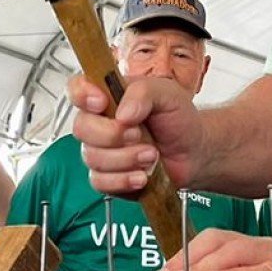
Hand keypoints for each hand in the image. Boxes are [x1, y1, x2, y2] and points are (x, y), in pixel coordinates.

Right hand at [68, 72, 203, 193]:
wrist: (194, 152)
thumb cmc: (178, 119)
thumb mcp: (166, 93)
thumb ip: (143, 92)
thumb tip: (122, 113)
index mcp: (109, 96)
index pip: (77, 89)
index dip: (82, 95)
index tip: (102, 103)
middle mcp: (100, 122)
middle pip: (81, 128)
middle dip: (112, 135)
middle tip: (139, 134)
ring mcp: (102, 151)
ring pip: (92, 158)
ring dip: (126, 158)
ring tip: (152, 155)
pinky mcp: (108, 177)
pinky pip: (100, 182)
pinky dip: (123, 180)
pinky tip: (142, 176)